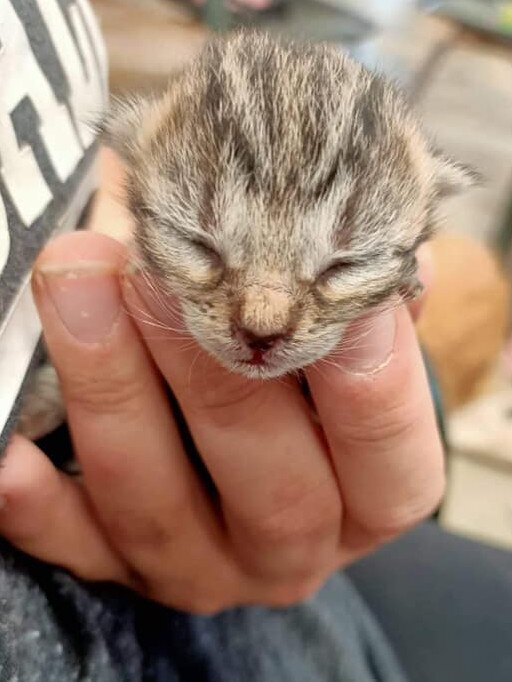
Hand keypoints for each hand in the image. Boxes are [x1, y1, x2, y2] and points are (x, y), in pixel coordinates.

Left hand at [0, 233, 442, 612]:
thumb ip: (359, 299)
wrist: (246, 424)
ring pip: (155, 502)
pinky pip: (75, 545)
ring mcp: (206, 567)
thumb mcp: (342, 336)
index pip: (385, 444)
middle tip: (163, 268)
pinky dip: (38, 501)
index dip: (364, 366)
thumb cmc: (299, 365)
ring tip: (77, 282)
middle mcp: (296, 546)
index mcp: (372, 495)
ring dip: (113, 388)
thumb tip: (377, 252)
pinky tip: (11, 450)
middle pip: (268, 481)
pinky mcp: (123, 566)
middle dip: (211, 368)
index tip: (317, 273)